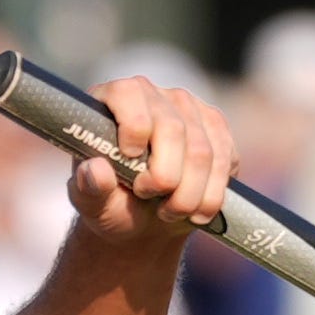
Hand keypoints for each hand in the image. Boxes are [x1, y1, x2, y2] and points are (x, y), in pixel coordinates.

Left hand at [68, 75, 236, 241]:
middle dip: (164, 178)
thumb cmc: (111, 204)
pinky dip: (211, 195)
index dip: (133, 127)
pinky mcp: (216, 128)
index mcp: (112, 100)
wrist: (144, 220)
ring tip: (169, 212)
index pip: (128, 94)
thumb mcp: (91, 203)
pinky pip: (225, 160)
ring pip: (203, 152)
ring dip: (188, 195)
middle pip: (172, 130)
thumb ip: (88, 187)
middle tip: (148, 197)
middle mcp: (153, 96)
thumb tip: (95, 169)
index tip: (130, 160)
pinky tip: (195, 210)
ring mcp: (189, 108)